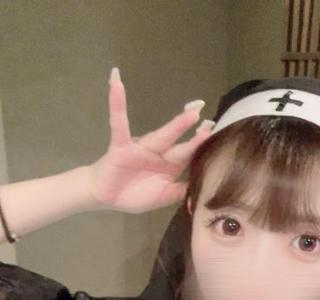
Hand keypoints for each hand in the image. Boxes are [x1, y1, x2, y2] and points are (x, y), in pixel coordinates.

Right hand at [86, 67, 213, 213]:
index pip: (188, 153)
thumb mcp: (163, 197)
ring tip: (191, 111)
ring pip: (160, 135)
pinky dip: (116, 103)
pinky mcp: (121, 146)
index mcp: (169, 165)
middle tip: (209, 116)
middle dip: (194, 131)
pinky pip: (118, 123)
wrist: (104, 197)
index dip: (200, 145)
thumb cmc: (133, 194)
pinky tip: (116, 82)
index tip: (215, 132)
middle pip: (179, 141)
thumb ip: (181, 192)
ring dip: (176, 125)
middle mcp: (158, 153)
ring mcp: (140, 147)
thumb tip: (202, 189)